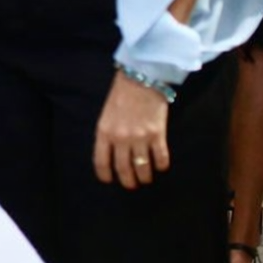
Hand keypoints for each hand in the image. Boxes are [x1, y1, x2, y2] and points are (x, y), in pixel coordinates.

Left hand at [92, 71, 170, 188]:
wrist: (141, 78)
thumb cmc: (121, 95)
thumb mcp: (106, 115)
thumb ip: (108, 134)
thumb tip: (112, 154)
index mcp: (104, 132)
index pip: (101, 161)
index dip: (105, 175)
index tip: (109, 180)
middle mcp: (120, 138)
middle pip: (123, 169)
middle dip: (127, 181)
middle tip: (131, 185)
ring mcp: (140, 137)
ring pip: (142, 168)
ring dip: (144, 177)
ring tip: (146, 178)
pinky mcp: (157, 134)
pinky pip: (160, 158)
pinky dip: (161, 165)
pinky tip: (160, 166)